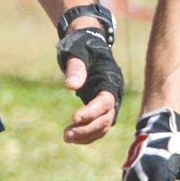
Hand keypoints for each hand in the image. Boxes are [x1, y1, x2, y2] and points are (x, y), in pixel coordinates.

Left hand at [57, 25, 122, 143]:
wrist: (88, 43)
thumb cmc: (82, 47)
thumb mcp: (77, 53)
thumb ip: (76, 68)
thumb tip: (71, 86)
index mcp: (111, 80)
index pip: (105, 102)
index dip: (91, 113)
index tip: (73, 119)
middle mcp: (114, 94)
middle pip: (106, 119)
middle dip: (87, 129)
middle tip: (66, 135)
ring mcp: (110, 102)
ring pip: (103, 126)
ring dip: (86, 135)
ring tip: (66, 137)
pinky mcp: (102, 108)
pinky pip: (99, 127)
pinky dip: (87, 135)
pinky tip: (72, 137)